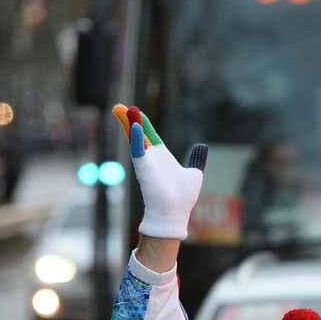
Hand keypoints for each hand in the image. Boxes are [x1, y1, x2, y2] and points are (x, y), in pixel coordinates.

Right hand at [114, 104, 208, 239]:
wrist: (175, 213)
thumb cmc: (182, 198)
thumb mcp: (194, 173)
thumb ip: (197, 160)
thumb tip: (202, 147)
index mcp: (162, 157)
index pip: (150, 134)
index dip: (143, 122)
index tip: (135, 111)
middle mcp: (152, 157)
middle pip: (138, 132)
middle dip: (129, 119)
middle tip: (118, 106)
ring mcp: (146, 161)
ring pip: (134, 137)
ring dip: (128, 123)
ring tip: (120, 108)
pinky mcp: (144, 167)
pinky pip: (137, 149)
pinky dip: (135, 138)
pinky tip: (133, 125)